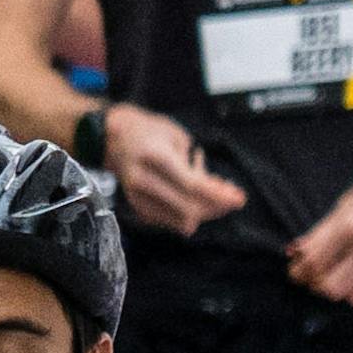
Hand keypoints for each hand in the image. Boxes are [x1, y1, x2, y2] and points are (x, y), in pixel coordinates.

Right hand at [94, 100, 246, 240]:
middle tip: (233, 198)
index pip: (191, 185)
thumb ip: (194, 167)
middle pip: (188, 208)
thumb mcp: (177, 137)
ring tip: (215, 192)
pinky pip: (172, 220)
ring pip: (181, 219)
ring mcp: (137, 197)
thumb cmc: (148, 132)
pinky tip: (193, 194)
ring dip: (205, 211)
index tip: (239, 198)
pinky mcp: (138, 207)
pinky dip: (189, 212)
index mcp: (154, 157)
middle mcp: (142, 180)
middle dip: (216, 207)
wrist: (113, 138)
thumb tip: (214, 192)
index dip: (218, 195)